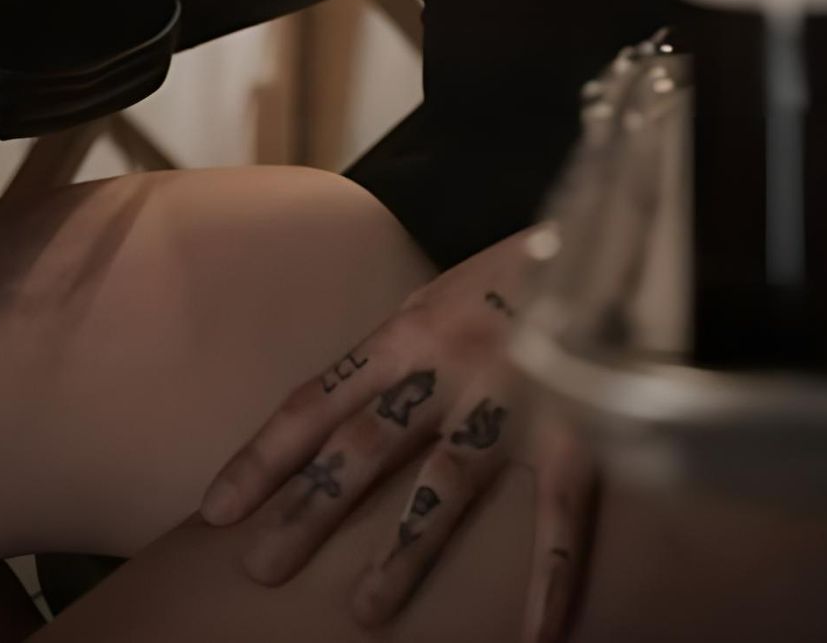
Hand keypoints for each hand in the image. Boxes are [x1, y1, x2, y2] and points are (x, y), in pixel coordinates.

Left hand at [197, 228, 596, 642]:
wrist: (608, 225)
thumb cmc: (518, 267)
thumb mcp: (442, 293)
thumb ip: (404, 350)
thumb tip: (350, 406)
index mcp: (408, 329)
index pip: (318, 399)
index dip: (265, 456)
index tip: (218, 508)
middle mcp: (447, 365)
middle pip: (364, 446)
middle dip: (309, 510)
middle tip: (261, 568)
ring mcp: (511, 398)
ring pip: (444, 485)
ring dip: (402, 551)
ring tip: (364, 613)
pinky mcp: (576, 426)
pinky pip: (558, 515)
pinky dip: (549, 578)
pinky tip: (534, 636)